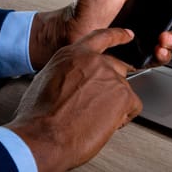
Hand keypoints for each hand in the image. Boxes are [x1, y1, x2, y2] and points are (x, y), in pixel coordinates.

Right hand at [6, 28, 141, 171]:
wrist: (43, 137)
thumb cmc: (38, 116)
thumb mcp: (45, 80)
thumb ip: (67, 71)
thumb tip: (73, 78)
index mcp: (74, 55)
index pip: (101, 38)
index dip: (117, 36)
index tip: (128, 35)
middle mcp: (95, 62)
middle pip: (116, 68)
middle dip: (110, 86)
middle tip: (97, 104)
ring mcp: (111, 77)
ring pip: (123, 90)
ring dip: (113, 104)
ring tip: (92, 118)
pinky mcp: (124, 96)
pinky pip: (134, 105)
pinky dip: (124, 117)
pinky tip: (106, 124)